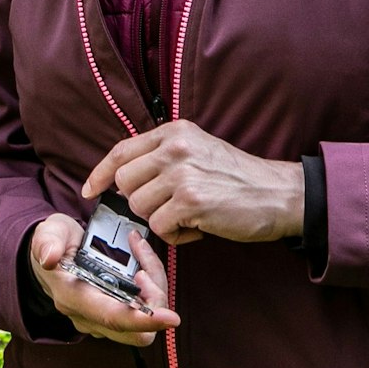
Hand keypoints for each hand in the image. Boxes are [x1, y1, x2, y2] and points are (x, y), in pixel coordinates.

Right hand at [29, 213, 178, 345]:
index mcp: (72, 297)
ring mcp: (101, 320)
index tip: (171, 317)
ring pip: (144, 323)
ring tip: (142, 258)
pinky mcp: (113, 316)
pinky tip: (141, 265)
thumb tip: (49, 257)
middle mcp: (88, 316)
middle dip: (153, 303)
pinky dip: (150, 290)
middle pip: (136, 330)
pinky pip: (143, 313)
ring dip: (154, 293)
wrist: (51, 256)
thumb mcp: (49, 232)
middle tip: (145, 271)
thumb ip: (48, 241)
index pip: (112, 318)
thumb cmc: (55, 243)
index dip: (143, 320)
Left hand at [83, 120, 303, 245]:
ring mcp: (182, 174)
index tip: (90, 190)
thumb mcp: (196, 150)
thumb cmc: (235, 178)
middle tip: (167, 207)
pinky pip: (159, 226)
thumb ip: (161, 156)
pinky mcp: (191, 202)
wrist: (278, 194)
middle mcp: (174, 148)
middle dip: (140, 201)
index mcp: (172, 132)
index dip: (101, 174)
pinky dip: (175, 235)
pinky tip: (197, 228)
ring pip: (139, 206)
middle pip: (125, 182)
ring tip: (188, 216)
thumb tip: (122, 179)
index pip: (121, 151)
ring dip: (160, 220)